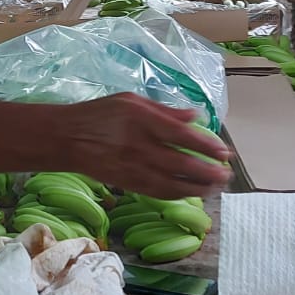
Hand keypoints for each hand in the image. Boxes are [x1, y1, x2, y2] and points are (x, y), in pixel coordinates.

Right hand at [73, 93, 232, 198]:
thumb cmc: (100, 114)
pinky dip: (178, 194)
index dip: (206, 145)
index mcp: (141, 119)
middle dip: (209, 171)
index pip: (181, 135)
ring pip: (173, 182)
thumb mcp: (130, 100)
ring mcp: (133, 167)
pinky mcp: (128, 184)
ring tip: (216, 186)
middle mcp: (139, 145)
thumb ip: (165, 110)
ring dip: (199, 187)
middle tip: (227, 174)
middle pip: (181, 162)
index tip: (224, 152)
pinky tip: (192, 193)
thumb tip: (195, 115)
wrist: (66, 138)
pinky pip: (158, 192)